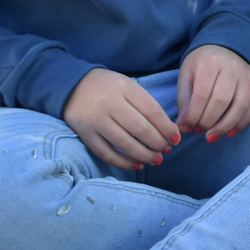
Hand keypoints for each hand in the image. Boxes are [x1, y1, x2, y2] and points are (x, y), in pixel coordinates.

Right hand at [64, 68, 179, 170]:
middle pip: (140, 128)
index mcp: (125, 88)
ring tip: (157, 159)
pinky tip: (137, 164)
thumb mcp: (129, 86)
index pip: (152, 110)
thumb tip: (168, 130)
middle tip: (167, 149)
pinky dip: (123, 162)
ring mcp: (96, 120)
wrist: (72, 85)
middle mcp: (110, 103)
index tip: (176, 137)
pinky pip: (106, 153)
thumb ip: (146, 104)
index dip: (167, 127)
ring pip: (124, 143)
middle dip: (158, 142)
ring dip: (144, 154)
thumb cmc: (108, 87)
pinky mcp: (84, 134)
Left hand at [177, 44, 249, 142]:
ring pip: (241, 105)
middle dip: (208, 121)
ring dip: (225, 126)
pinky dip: (242, 123)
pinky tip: (229, 132)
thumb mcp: (187, 75)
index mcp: (209, 63)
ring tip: (212, 137)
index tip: (186, 127)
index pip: (202, 94)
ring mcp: (246, 76)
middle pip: (221, 100)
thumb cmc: (202, 65)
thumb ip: (184, 100)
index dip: (193, 115)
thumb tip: (184, 126)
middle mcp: (231, 68)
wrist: (226, 47)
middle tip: (199, 131)